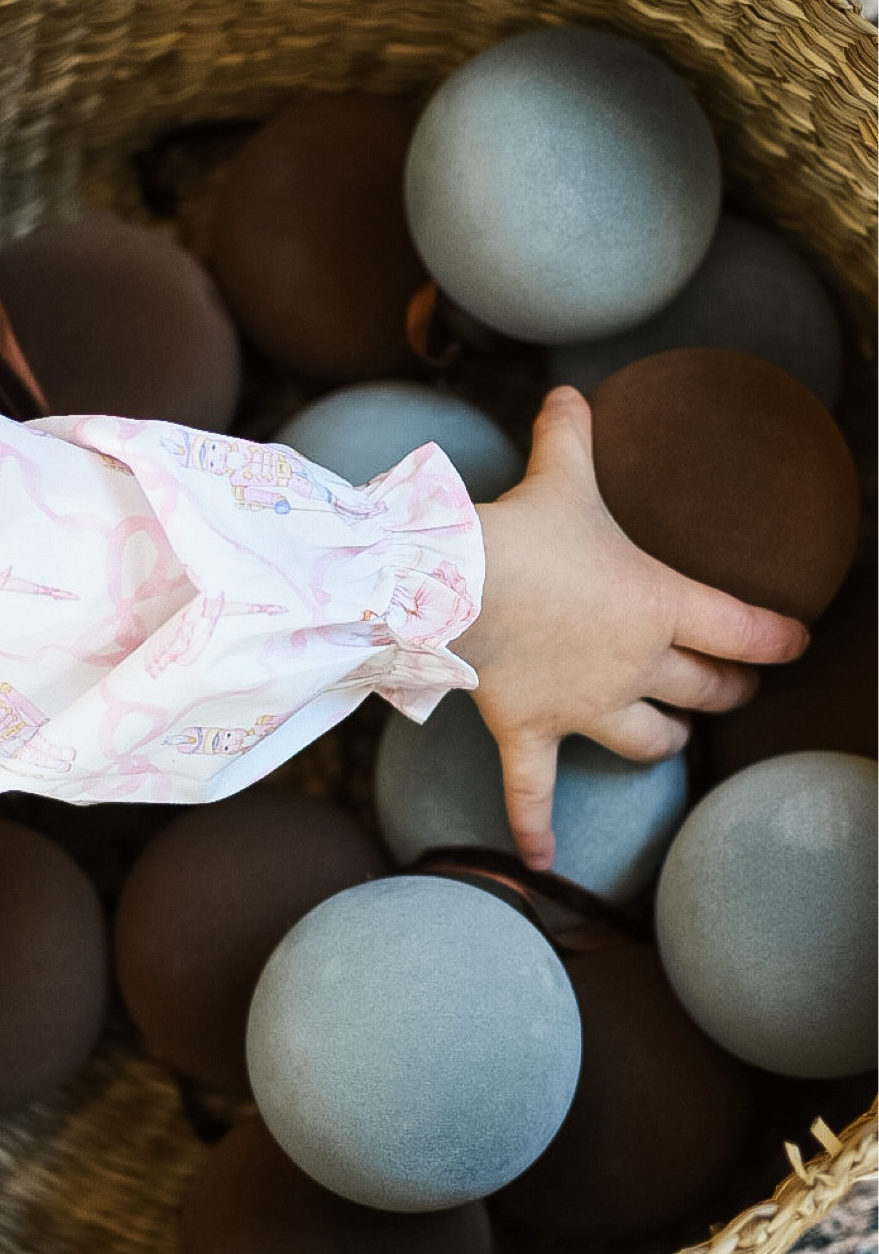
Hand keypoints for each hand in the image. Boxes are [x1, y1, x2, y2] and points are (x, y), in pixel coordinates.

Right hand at [453, 386, 808, 870]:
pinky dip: (536, 826)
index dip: (775, 638)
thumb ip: (573, 435)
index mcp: (661, 602)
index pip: (742, 628)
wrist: (457, 583)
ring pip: (647, 741)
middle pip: (703, 691)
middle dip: (725, 693)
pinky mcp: (530, 729)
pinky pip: (535, 789)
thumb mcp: (561, 473)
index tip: (795, 644)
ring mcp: (585, 705)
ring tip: (671, 744)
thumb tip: (570, 392)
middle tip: (733, 690)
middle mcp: (636, 664)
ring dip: (663, 744)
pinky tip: (542, 861)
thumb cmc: (524, 528)